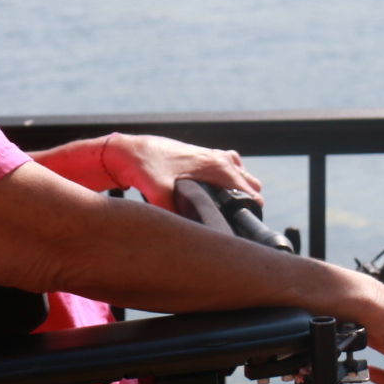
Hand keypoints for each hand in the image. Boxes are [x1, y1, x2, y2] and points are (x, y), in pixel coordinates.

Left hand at [101, 134, 262, 209]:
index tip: (253, 222)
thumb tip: (188, 233)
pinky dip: (230, 176)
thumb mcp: (158, 193)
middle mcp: (215, 157)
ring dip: (240, 185)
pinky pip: (227, 164)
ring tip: (234, 207)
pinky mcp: (200, 155)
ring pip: (238, 171)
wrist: (130, 150)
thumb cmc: (144, 167)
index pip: (245, 187)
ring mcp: (209, 154)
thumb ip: (173, 212)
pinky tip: (221, 190)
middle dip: (248, 198)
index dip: (251, 205)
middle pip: (246, 180)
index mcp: (213, 165)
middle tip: (241, 219)